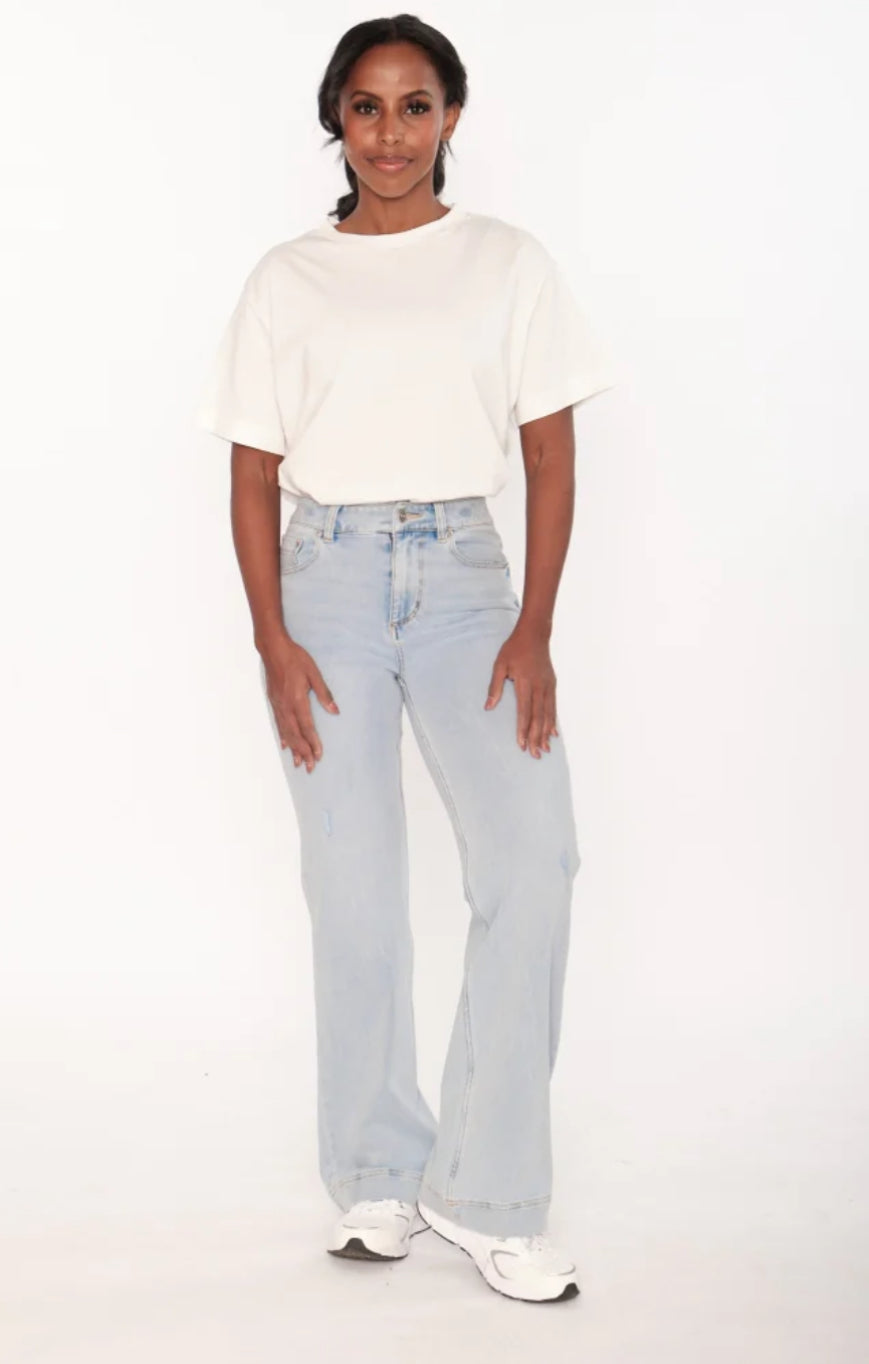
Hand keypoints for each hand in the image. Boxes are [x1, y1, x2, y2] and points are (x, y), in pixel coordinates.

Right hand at [261, 635, 338, 771]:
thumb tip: (335, 710)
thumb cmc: (295, 658)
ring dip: (293, 749)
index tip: (318, 755)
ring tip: (297, 763)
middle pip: (295, 734)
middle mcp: (286, 706)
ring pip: (286, 732)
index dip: (313, 742)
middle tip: (309, 767)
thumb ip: (324, 693)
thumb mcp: (314, 673)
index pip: (307, 726)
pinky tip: (286, 746)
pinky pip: (279, 724)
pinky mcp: (274, 703)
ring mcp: (278, 706)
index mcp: (297, 699)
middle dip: (303, 752)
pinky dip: (283, 737)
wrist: (273, 649)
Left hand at [484, 620, 558, 757]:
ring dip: (546, 733)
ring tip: (545, 749)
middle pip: (538, 717)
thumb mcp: (499, 665)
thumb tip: (488, 707)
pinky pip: (553, 706)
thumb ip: (495, 687)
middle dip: (536, 737)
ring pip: (548, 714)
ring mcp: (548, 686)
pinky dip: (553, 721)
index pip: (524, 711)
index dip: (523, 729)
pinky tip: (553, 733)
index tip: (522, 744)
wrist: (535, 634)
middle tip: (535, 754)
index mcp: (525, 682)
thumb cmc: (514, 649)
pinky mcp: (552, 684)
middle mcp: (539, 686)